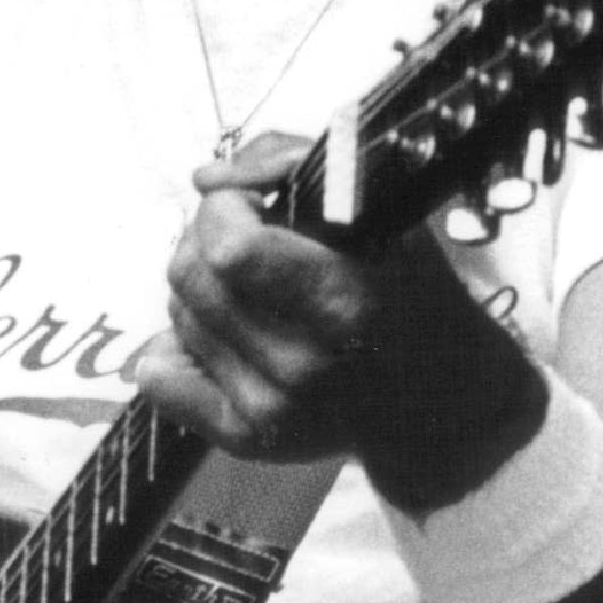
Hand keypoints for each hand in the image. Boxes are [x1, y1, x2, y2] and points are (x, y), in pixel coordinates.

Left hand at [134, 134, 531, 477]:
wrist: (442, 401)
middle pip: (191, 275)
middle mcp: (304, 364)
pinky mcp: (247, 438)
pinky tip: (222, 333)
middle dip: (207, 237)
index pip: (229, 246)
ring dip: (202, 286)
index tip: (253, 201)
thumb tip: (207, 177)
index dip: (227, 206)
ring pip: (177, 314)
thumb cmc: (412, 295)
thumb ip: (293, 165)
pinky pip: (160, 376)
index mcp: (345, 302)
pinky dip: (176, 343)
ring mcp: (271, 408)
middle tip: (246, 235)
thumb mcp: (381, 213)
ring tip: (250, 286)